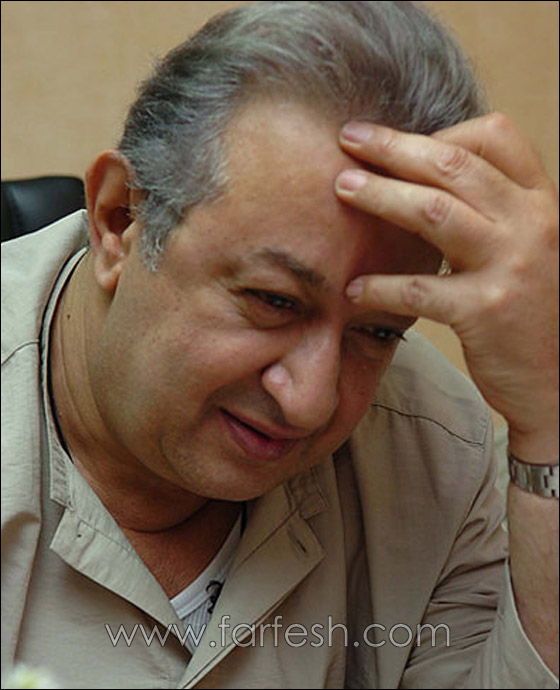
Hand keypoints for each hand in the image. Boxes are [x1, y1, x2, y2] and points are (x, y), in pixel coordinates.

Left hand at [336, 114, 558, 459]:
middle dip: (394, 148)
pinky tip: (354, 287)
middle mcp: (530, 223)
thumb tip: (423, 180)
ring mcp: (511, 265)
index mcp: (539, 201)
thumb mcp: (526, 246)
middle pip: (452, 165)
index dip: (441, 130)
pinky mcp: (486, 311)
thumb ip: (491, 212)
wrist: (558, 376)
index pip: (497, 136)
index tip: (397, 141)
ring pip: (434, 212)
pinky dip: (380, 286)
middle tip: (349, 139)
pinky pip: (419, 289)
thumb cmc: (531, 309)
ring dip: (380, 196)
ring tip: (342, 188)